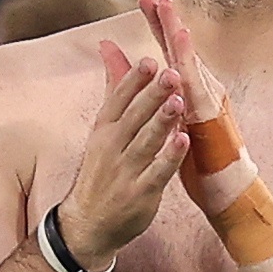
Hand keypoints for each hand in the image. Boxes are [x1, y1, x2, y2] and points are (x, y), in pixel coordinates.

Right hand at [57, 45, 187, 264]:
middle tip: (172, 74)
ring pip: (146, 143)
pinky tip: (184, 141)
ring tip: (179, 101)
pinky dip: (170, 157)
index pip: (117, 101)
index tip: (149, 61)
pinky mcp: (140, 195)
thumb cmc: (102, 172)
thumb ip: (114, 90)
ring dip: (163, 122)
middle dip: (152, 95)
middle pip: (133, 118)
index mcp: (103, 131)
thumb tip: (109, 46)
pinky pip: (157, 173)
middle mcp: (111, 149)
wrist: (88, 224)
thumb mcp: (102, 130)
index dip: (133, 81)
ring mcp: (125, 173)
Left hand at [136, 0, 245, 201]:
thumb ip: (142, 90)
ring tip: (168, 13)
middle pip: (180, 50)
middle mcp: (201, 90)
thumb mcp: (165, 120)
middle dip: (167, 21)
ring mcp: (209, 104)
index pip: (169, 51)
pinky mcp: (212, 122)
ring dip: (180, 40)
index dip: (157, 23)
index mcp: (187, 90)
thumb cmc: (199, 158)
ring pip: (192, 66)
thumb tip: (124, 65)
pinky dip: (190, 75)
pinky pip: (199, 96)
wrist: (226, 191)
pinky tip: (181, 57)